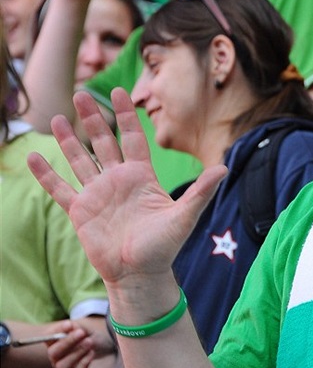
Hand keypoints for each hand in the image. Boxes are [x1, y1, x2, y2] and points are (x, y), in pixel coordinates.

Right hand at [27, 89, 227, 287]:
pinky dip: (46, 174)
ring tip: (56, 118)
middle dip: (92, 119)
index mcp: (141, 177)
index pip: (133, 139)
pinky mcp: (80, 211)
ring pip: (79, 160)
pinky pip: (60, 189)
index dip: (126, 116)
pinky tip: (32, 157)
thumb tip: (224, 168)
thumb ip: (201, 191)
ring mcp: (97, 195)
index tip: (118, 91)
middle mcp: (118, 181)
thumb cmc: (164, 248)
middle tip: (80, 93)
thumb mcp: (184, 217)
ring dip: (68, 140)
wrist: (140, 275)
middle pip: (103, 143)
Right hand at [48, 318, 115, 367]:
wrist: (114, 357)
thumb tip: (68, 325)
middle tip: (82, 332)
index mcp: (58, 346)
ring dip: (76, 352)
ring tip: (90, 342)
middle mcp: (59, 361)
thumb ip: (77, 327)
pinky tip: (92, 353)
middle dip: (67, 342)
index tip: (69, 324)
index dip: (56, 331)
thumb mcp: (88, 331)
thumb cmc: (98, 342)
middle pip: (53, 353)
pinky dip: (83, 363)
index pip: (48, 339)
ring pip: (62, 366)